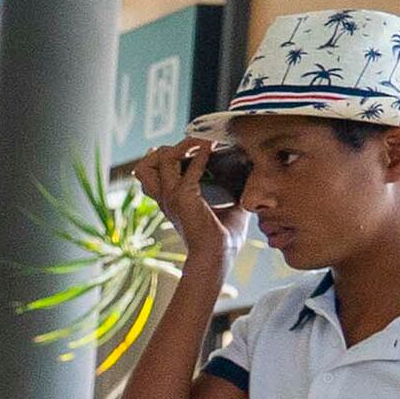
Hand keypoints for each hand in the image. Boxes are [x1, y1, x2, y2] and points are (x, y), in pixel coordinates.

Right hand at [132, 132, 238, 254]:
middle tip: (190, 145)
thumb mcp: (228, 208)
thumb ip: (234, 191)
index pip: (150, 175)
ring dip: (182, 146)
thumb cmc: (222, 239)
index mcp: (169, 201)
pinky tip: (213, 148)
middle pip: (144, 166)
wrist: (217, 257)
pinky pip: (189, 168)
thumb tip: (255, 180)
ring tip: (201, 141)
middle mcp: (165, 198)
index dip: (161, 159)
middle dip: (164, 151)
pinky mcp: (184, 197)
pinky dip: (201, 154)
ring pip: (161, 160)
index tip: (185, 147)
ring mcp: (172, 197)